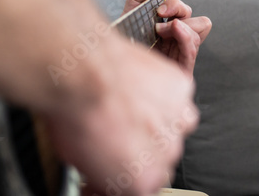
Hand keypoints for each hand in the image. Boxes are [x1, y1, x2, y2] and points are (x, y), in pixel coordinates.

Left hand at [44, 34, 198, 195]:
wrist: (82, 72)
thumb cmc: (76, 115)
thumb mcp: (80, 162)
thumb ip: (104, 173)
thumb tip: (104, 173)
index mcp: (143, 180)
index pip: (145, 185)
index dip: (128, 173)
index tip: (115, 164)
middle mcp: (167, 153)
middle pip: (163, 157)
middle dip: (143, 147)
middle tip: (120, 132)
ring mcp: (178, 119)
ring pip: (174, 125)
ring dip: (157, 120)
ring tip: (130, 107)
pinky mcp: (182, 88)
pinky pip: (176, 95)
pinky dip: (161, 92)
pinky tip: (138, 88)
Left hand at [125, 0, 211, 74]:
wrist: (112, 68)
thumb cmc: (123, 46)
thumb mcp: (128, 16)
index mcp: (170, 31)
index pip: (188, 13)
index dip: (176, 6)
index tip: (160, 8)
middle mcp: (178, 41)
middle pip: (200, 21)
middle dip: (180, 13)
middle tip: (160, 20)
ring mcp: (181, 55)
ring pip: (200, 32)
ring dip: (181, 26)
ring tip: (161, 31)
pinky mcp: (180, 70)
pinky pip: (192, 50)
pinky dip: (186, 36)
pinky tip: (175, 31)